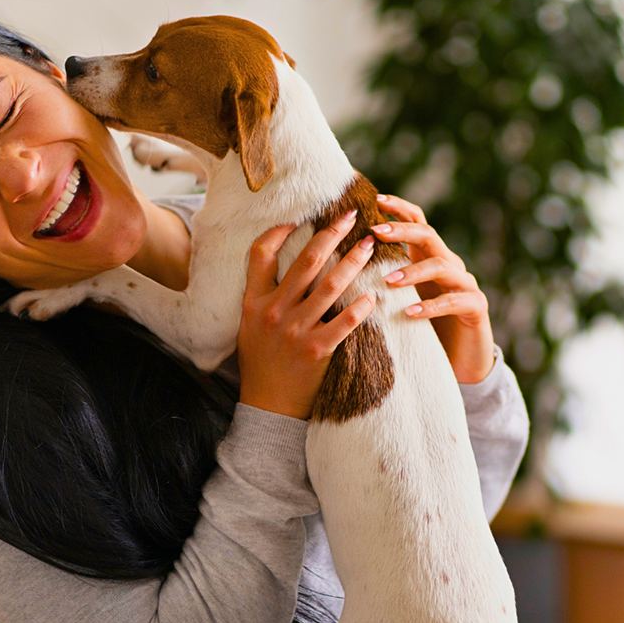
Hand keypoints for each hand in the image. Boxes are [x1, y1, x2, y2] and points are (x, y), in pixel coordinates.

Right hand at [237, 212, 376, 419]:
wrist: (267, 405)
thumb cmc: (261, 361)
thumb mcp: (250, 323)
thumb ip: (263, 295)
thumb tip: (284, 260)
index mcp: (254, 301)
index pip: (260, 254)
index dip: (278, 231)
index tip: (301, 217)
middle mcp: (273, 312)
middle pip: (306, 263)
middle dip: (331, 234)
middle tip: (351, 216)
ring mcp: (294, 331)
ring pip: (329, 286)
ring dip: (353, 262)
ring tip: (370, 246)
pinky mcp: (316, 351)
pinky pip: (344, 323)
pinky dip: (360, 307)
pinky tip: (373, 294)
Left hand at [373, 193, 494, 383]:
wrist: (459, 361)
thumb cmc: (419, 328)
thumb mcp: (396, 299)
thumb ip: (379, 278)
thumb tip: (339, 264)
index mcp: (427, 258)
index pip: (417, 222)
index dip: (399, 208)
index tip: (375, 199)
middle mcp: (448, 265)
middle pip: (429, 236)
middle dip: (402, 231)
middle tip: (375, 232)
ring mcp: (465, 284)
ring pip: (443, 266)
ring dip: (413, 271)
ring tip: (388, 280)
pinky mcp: (475, 308)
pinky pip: (455, 301)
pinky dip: (432, 305)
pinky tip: (410, 313)